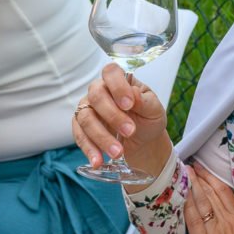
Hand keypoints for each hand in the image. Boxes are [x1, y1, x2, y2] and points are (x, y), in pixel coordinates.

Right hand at [72, 63, 170, 178]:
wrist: (143, 141)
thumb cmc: (148, 119)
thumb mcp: (154, 110)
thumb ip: (144, 101)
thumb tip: (132, 93)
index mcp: (119, 81)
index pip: (111, 72)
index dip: (117, 86)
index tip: (129, 105)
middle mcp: (99, 91)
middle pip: (96, 96)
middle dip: (113, 116)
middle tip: (130, 132)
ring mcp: (87, 108)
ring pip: (86, 118)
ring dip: (101, 137)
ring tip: (118, 152)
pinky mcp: (81, 127)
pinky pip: (79, 136)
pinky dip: (89, 150)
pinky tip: (98, 161)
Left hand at [185, 165, 233, 233]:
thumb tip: (220, 218)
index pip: (224, 193)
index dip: (212, 179)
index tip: (203, 169)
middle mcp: (227, 222)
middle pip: (212, 193)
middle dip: (200, 178)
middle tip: (191, 165)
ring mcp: (216, 232)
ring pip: (203, 202)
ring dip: (194, 186)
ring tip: (186, 173)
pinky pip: (195, 221)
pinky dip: (189, 207)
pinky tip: (183, 197)